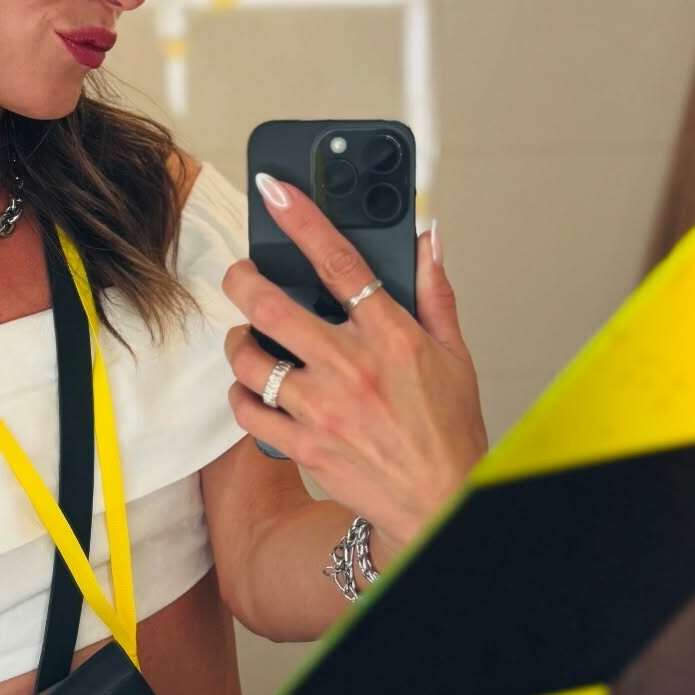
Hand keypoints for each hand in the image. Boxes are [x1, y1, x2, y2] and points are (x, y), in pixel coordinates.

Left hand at [222, 174, 488, 555]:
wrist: (439, 503)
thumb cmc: (447, 430)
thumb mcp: (454, 354)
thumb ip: (434, 292)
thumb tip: (425, 239)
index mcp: (391, 337)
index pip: (339, 262)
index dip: (302, 219)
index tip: (276, 191)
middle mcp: (351, 368)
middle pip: (270, 305)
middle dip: (243, 279)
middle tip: (241, 275)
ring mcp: (322, 409)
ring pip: (249, 358)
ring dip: (240, 341)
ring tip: (250, 338)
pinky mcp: (303, 445)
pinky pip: (247, 409)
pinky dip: (242, 394)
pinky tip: (255, 387)